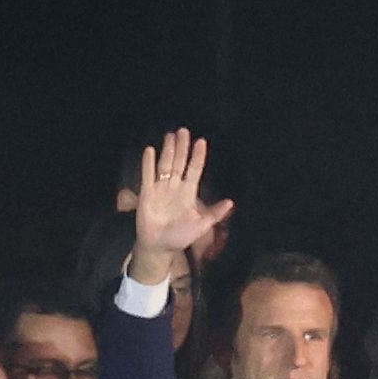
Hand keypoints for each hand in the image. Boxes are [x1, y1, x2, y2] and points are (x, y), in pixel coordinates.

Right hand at [128, 129, 235, 287]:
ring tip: (170, 136)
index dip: (198, 156)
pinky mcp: (146, 193)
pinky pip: (147, 175)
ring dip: (168, 151)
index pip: (194, 169)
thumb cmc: (180, 237)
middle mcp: (175, 186)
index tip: (201, 142)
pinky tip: (150, 150)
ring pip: (165, 164)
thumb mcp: (202, 226)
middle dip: (182, 147)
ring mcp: (160, 188)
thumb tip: (231, 202)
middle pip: (179, 162)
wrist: (160, 247)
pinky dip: (148, 164)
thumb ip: (214, 214)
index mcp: (189, 192)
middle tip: (184, 131)